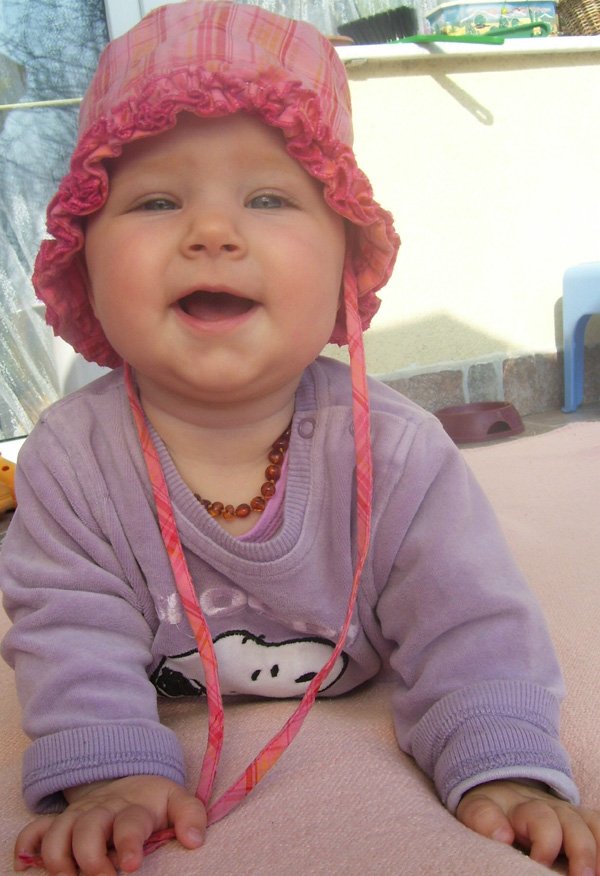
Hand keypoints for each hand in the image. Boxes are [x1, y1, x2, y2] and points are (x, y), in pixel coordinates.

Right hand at [13, 775, 205, 875]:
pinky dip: (27, 847)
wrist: (128, 781)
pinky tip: (28, 866)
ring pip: (57, 834)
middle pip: (86, 830)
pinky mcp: (59, 822)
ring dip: (59, 860)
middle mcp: (101, 811)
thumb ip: (191, 815)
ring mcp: (77, 816)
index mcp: (133, 807)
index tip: (131, 864)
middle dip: (90, 859)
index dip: (128, 842)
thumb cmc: (153, 802)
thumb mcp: (177, 801)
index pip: (129, 822)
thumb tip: (194, 840)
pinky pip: (34, 831)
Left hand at [456, 779, 599, 875]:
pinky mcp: (582, 821)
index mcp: (523, 807)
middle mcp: (551, 808)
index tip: (540, 862)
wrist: (504, 786)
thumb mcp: (478, 809)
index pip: (541, 819)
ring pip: (591, 824)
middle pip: (573, 823)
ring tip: (597, 873)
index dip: (546, 842)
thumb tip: (503, 836)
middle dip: (580, 850)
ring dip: (598, 849)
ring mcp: (569, 814)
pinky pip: (598, 826)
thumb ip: (484, 819)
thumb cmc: (492, 809)